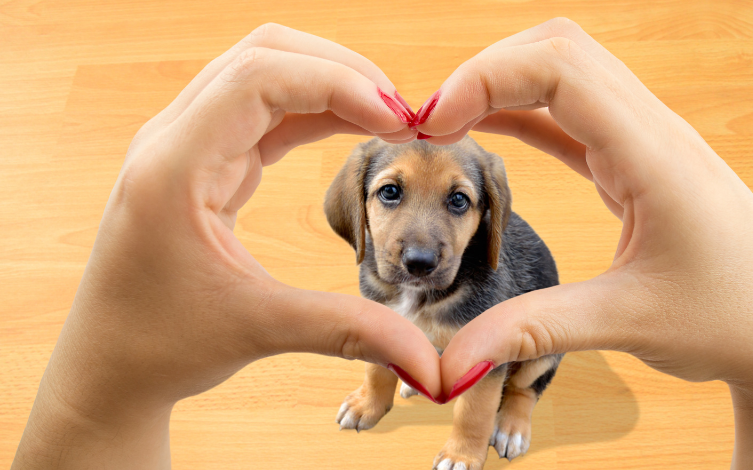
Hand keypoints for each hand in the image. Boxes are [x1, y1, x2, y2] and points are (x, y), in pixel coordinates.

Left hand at [13, 24, 439, 468]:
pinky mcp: (202, 162)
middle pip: (263, 55)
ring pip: (264, 75)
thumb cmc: (161, 346)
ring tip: (389, 120)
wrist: (109, 366)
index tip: (398, 121)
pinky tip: (353, 130)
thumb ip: (348, 330)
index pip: (259, 78)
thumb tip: (429, 362)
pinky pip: (263, 111)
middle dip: (340, 72)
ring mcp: (185, 145)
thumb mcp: (259, 330)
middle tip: (403, 114)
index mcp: (174, 166)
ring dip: (329, 86)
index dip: (338, 85)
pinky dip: (313, 112)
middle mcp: (173, 140)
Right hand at [415, 18, 752, 467]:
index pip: (561, 69)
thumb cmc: (729, 323)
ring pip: (567, 73)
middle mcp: (654, 133)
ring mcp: (648, 143)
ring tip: (446, 122)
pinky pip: (573, 116)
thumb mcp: (626, 323)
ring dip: (503, 84)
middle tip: (429, 121)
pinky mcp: (639, 165)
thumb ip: (532, 331)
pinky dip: (524, 112)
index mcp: (655, 156)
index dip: (485, 77)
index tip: (432, 123)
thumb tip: (447, 365)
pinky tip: (487, 129)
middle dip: (485, 70)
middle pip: (559, 50)